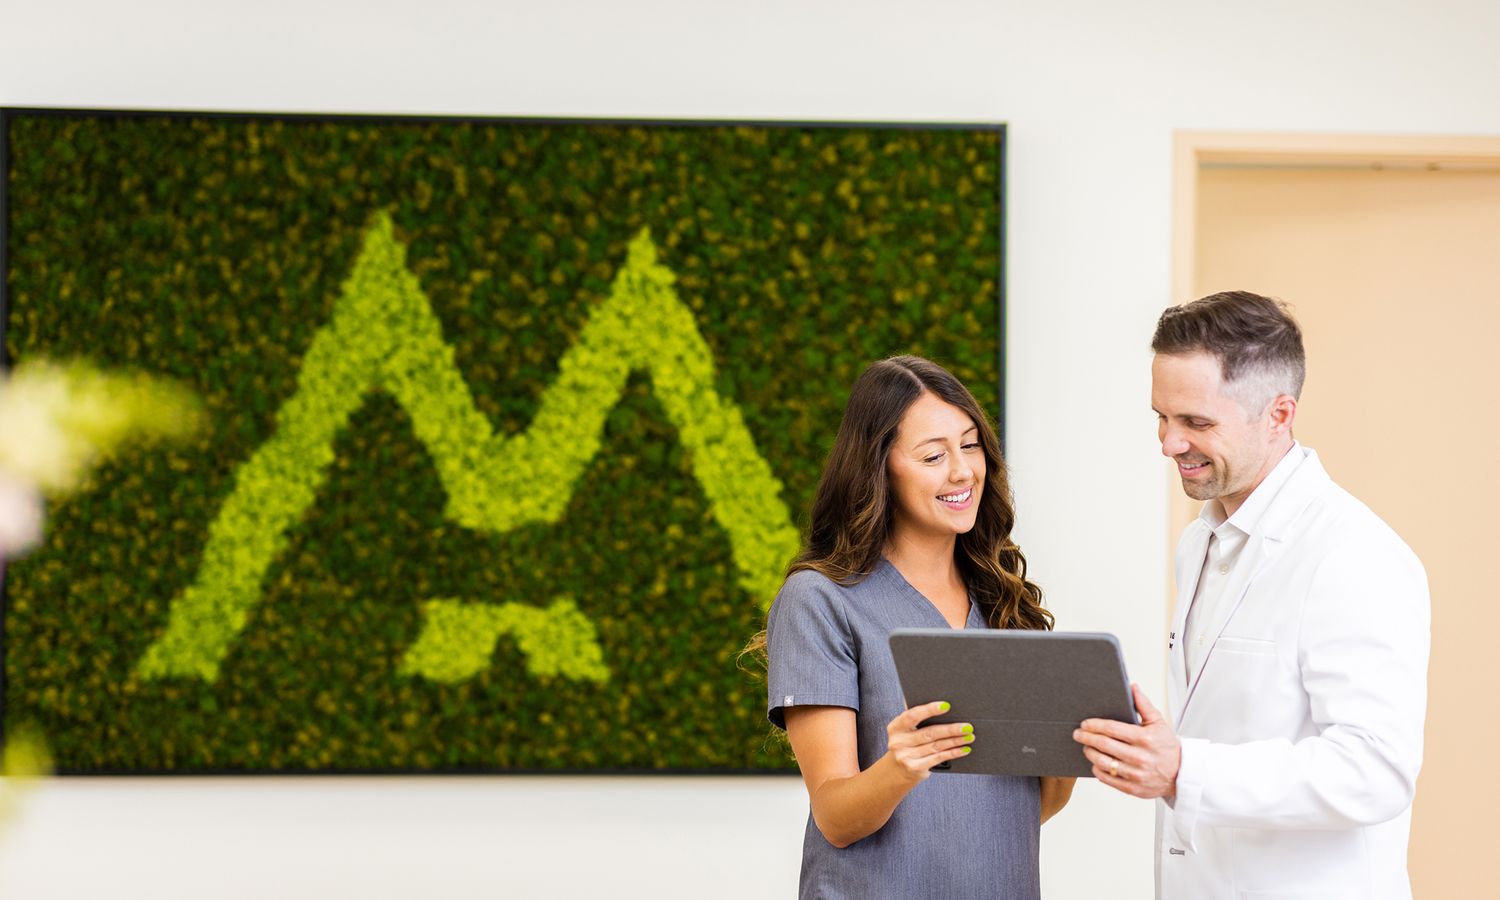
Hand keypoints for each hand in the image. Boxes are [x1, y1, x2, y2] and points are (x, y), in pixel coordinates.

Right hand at [884, 700, 974, 782]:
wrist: (898, 769)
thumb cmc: (908, 743)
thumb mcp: (905, 730)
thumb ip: (916, 716)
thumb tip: (941, 703)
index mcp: (895, 727)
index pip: (913, 715)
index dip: (930, 710)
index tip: (947, 705)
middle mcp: (898, 742)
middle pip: (929, 733)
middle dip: (951, 729)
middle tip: (968, 726)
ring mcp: (905, 757)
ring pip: (937, 746)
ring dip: (956, 741)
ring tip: (970, 736)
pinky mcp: (915, 768)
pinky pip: (938, 758)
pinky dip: (953, 753)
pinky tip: (964, 749)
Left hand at [1073, 683, 1180, 798]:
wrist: (1181, 774)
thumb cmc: (1167, 747)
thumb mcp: (1159, 723)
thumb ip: (1144, 705)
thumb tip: (1133, 687)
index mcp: (1145, 738)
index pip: (1112, 729)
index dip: (1095, 725)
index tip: (1085, 723)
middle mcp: (1140, 757)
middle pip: (1104, 745)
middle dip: (1086, 737)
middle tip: (1077, 733)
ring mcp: (1136, 774)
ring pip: (1103, 762)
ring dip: (1090, 753)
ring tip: (1086, 747)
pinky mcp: (1132, 788)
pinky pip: (1107, 779)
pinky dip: (1097, 769)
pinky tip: (1096, 763)